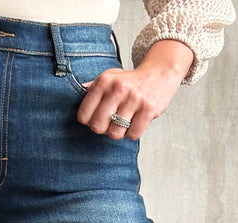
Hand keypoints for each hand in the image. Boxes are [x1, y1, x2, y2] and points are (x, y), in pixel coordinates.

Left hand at [77, 39, 193, 140]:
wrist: (159, 74)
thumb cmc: (130, 81)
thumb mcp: (110, 77)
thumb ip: (92, 87)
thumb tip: (78, 91)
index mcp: (104, 81)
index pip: (83, 115)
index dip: (89, 121)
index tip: (97, 118)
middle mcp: (117, 89)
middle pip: (97, 127)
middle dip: (103, 129)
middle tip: (110, 123)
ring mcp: (134, 99)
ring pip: (115, 133)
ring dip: (119, 132)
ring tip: (124, 122)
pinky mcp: (148, 109)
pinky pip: (133, 135)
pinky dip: (133, 133)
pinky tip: (135, 123)